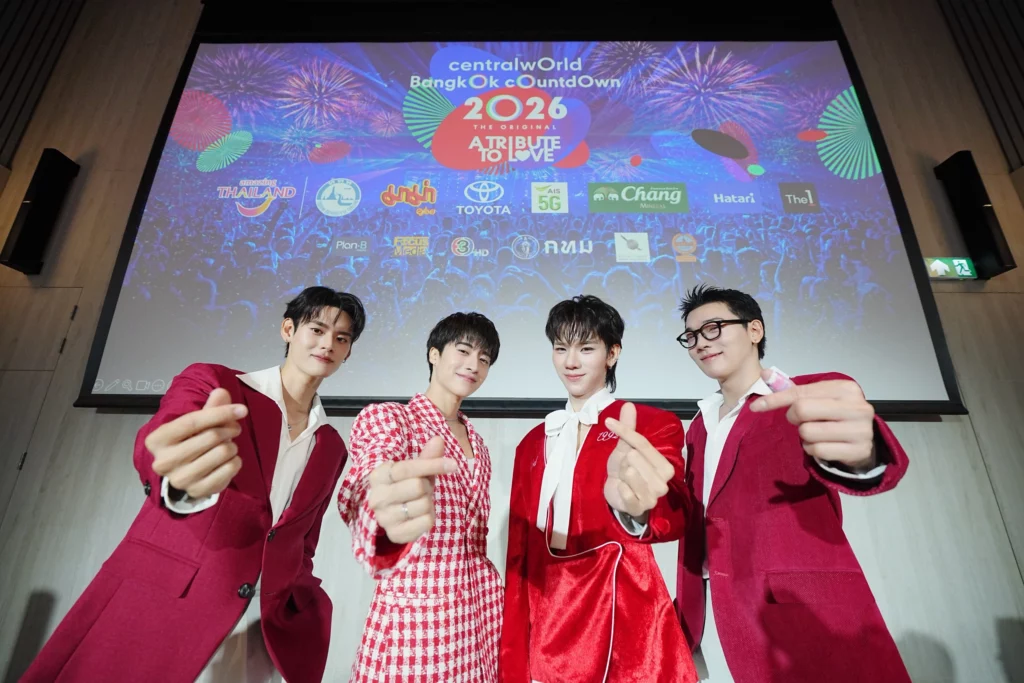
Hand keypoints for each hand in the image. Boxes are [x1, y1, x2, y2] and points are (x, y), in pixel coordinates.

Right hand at [146, 388, 247, 498]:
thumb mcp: (194, 423)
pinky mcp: (197, 491)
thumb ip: (209, 407)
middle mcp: (164, 461)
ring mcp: (179, 479)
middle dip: (230, 429)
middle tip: (234, 429)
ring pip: (222, 452)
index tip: (242, 409)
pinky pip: (229, 470)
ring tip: (228, 446)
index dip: (221, 413)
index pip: (193, 421)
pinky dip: (235, 462)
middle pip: (211, 436)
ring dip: (232, 446)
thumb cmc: (188, 442)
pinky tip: (228, 461)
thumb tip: (221, 393)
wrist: (183, 473)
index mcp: (157, 439)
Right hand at [367, 436, 457, 543]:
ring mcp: (384, 518)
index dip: (432, 465)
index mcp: (378, 476)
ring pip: (423, 504)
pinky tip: (420, 515)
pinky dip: (430, 517)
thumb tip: (439, 440)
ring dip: (429, 502)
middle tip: (423, 488)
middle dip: (427, 486)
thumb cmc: (406, 485)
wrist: (394, 514)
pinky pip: (426, 522)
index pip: (407, 468)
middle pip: (418, 486)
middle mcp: (377, 497)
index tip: (453, 464)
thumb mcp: (415, 469)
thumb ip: (427, 456)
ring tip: (420, 501)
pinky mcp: (395, 534)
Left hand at [603, 403, 676, 518]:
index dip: (624, 431)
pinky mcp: (640, 509)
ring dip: (621, 475)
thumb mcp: (625, 447)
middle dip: (623, 463)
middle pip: (634, 458)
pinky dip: (619, 488)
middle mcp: (664, 483)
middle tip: (625, 470)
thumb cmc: (625, 469)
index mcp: (666, 466)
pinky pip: (625, 490)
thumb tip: (629, 404)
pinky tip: (622, 489)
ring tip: (624, 480)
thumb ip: (629, 427)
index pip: (642, 443)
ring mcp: (654, 497)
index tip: (609, 422)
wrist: (617, 493)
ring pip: (629, 473)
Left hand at [750, 370, 876, 469]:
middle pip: (802, 410)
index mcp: (845, 388)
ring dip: (804, 436)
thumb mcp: (818, 398)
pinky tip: (823, 445)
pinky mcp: (859, 450)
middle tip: (800, 421)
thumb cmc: (835, 415)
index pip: (800, 392)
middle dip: (793, 417)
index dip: (775, 399)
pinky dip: (812, 450)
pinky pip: (818, 451)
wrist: (863, 439)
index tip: (756, 407)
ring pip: (807, 433)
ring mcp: (861, 430)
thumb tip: (765, 374)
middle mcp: (857, 407)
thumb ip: (792, 389)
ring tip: (816, 432)